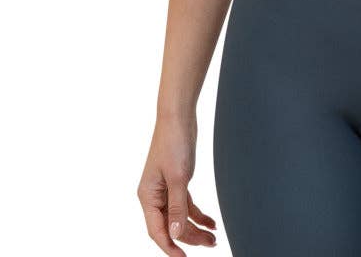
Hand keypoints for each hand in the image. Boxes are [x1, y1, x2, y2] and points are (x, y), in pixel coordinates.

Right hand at [137, 113, 217, 253]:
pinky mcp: (177, 181)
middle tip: (210, 245)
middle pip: (171, 225)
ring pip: (180, 216)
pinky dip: (197, 214)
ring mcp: (165, 189)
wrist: (178, 117)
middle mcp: (154, 195)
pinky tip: (210, 222)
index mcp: (148, 196)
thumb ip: (177, 206)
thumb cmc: (174, 142)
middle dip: (189, 237)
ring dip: (196, 227)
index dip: (170, 247)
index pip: (157, 230)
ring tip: (213, 238)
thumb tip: (174, 234)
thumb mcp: (178, 177)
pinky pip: (186, 204)